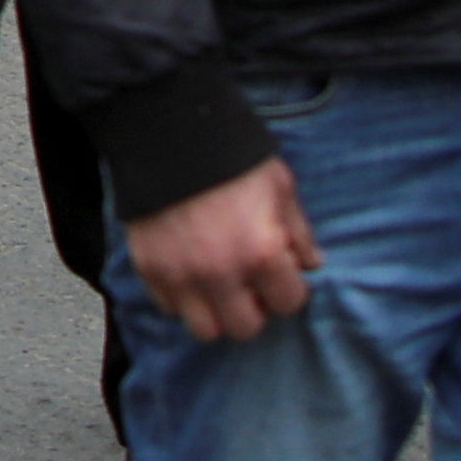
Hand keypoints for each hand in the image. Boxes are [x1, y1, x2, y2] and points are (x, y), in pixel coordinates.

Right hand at [125, 157, 318, 342]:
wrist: (167, 131)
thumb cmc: (231, 156)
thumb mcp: (279, 185)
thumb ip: (299, 230)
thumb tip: (311, 264)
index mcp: (261, 252)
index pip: (288, 304)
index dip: (288, 288)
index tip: (280, 272)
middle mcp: (221, 273)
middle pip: (246, 328)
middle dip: (253, 308)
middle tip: (248, 283)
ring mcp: (181, 275)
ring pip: (205, 330)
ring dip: (216, 312)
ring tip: (218, 285)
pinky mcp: (149, 268)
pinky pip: (169, 308)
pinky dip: (182, 298)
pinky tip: (189, 271)